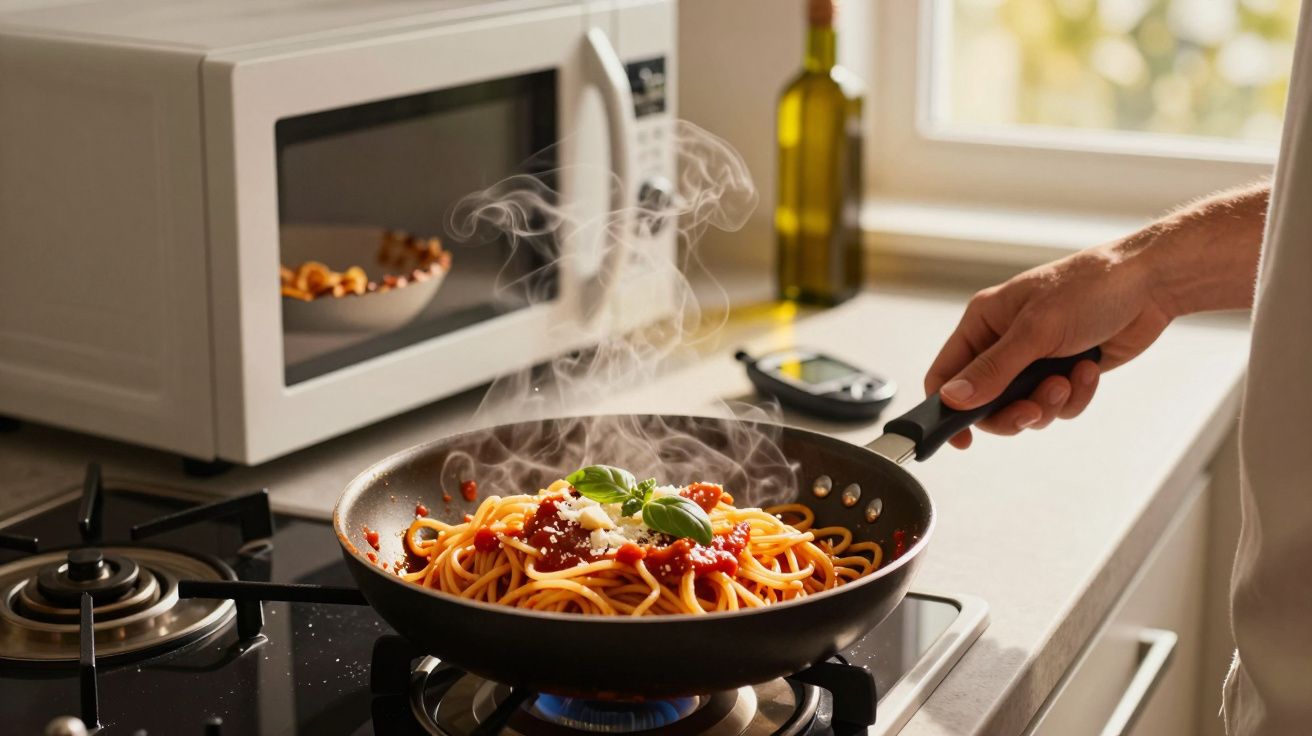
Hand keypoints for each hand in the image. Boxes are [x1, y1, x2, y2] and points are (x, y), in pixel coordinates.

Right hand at [925, 240, 1171, 448]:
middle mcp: (1003, 342)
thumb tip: (953, 399)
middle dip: (1012, 412)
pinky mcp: (1064, 372)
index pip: (946, 372)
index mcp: (984, 322)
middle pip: (985, 402)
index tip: (961, 439)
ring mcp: (1034, 360)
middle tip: (1032, 411)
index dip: (947, 407)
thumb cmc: (1091, 288)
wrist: (1150, 284)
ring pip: (1024, 408)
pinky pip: (1057, 405)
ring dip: (1049, 403)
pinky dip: (1075, 395)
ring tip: (1068, 380)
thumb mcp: (1036, 330)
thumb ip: (993, 369)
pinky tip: (1088, 368)